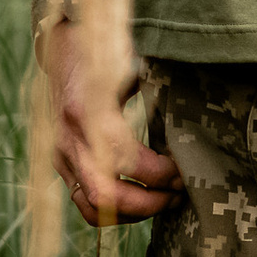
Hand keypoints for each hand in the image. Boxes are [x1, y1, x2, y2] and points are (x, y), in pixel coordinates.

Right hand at [44, 20, 179, 226]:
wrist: (63, 43)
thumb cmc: (106, 49)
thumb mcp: (133, 63)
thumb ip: (158, 93)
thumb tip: (196, 121)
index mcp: (90, 112)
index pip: (127, 161)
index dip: (161, 174)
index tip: (185, 170)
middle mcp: (71, 139)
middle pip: (106, 196)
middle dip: (148, 204)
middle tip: (178, 197)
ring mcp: (61, 154)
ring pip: (91, 207)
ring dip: (131, 214)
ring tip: (163, 202)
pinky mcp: (60, 161)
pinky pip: (82, 199)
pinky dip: (111, 209)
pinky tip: (140, 198)